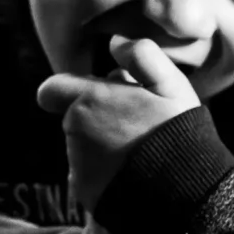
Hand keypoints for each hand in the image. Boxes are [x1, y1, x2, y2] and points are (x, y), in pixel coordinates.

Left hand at [34, 35, 203, 213]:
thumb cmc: (179, 132)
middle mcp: (75, 132)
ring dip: (104, 143)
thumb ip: (142, 55)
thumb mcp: (171, 85)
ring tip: (141, 150)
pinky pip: (89, 174)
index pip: (51, 89)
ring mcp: (77, 164)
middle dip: (98, 115)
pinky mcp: (84, 191)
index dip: (68, 89)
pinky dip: (106, 172)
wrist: (182, 191)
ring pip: (83, 145)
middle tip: (137, 123)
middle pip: (74, 116)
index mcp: (90, 100)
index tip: (94, 95)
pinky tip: (135, 173)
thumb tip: (115, 42)